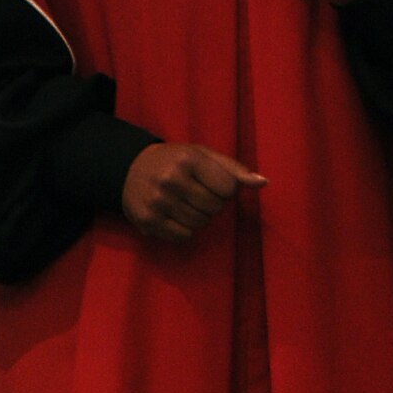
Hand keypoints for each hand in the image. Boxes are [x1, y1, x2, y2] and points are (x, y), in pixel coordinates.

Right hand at [122, 143, 264, 243]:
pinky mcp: (148, 220)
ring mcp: (158, 201)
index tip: (211, 182)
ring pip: (201, 224)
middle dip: (212, 203)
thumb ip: (235, 169)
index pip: (229, 188)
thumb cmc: (176, 161)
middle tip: (196, 193)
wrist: (129, 167)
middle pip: (215, 208)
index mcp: (189, 159)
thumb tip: (263, 182)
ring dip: (199, 217)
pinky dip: (184, 229)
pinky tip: (174, 214)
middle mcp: (171, 179)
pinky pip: (183, 236)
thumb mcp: (204, 156)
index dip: (225, 188)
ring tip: (185, 203)